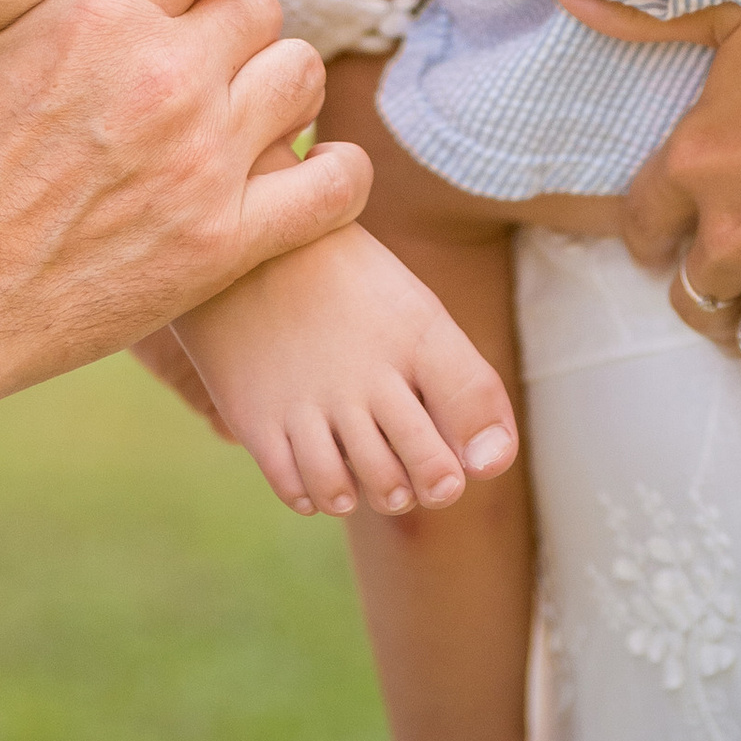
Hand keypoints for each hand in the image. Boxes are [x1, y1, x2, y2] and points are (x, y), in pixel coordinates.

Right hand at [0, 0, 364, 446]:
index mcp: (101, 8)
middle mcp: (163, 72)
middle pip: (260, 6)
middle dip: (231, 29)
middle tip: (201, 65)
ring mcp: (199, 161)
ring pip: (300, 75)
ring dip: (275, 90)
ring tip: (245, 114)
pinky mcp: (220, 245)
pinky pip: (333, 186)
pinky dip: (333, 176)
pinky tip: (307, 175)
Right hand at [175, 223, 515, 518]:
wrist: (250, 246)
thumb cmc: (352, 288)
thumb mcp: (414, 312)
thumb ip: (461, 385)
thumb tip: (490, 466)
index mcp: (414, 332)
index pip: (472, 401)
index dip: (481, 446)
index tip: (470, 463)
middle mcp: (365, 372)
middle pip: (425, 470)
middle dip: (432, 485)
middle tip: (417, 478)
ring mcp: (309, 399)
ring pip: (359, 493)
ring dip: (371, 494)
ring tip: (367, 471)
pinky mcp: (258, 419)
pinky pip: (298, 491)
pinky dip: (314, 494)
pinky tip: (318, 465)